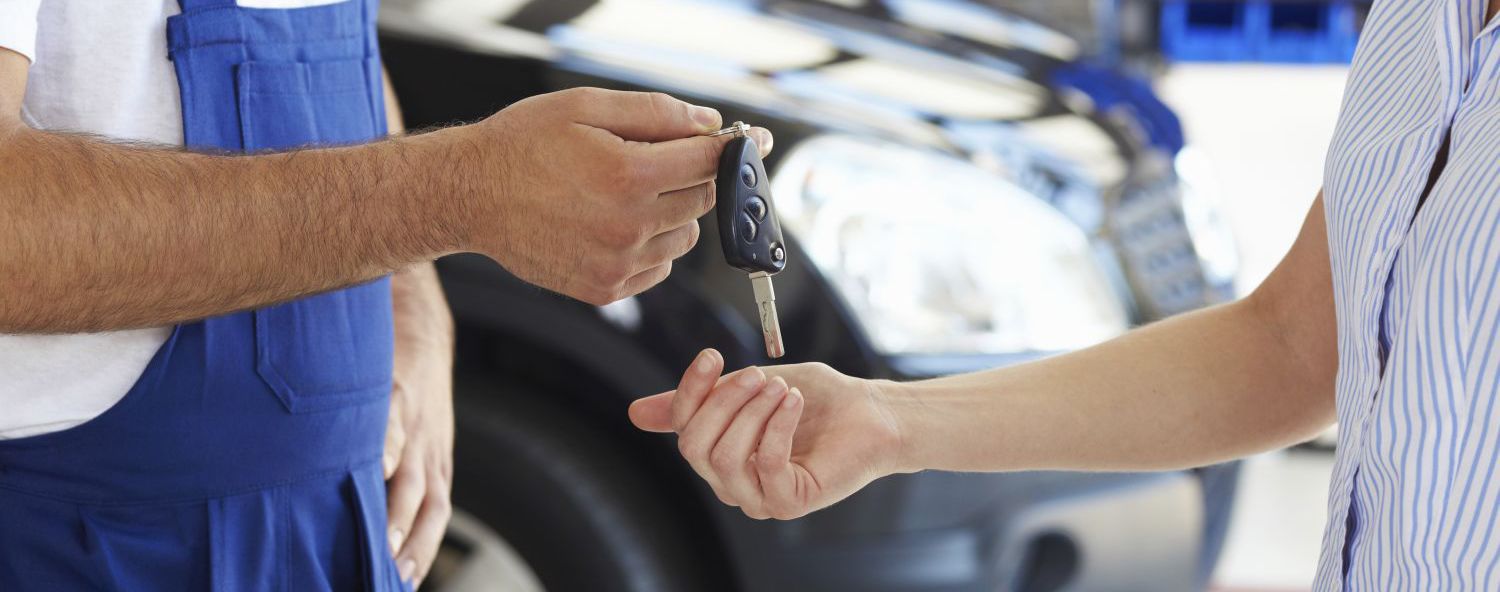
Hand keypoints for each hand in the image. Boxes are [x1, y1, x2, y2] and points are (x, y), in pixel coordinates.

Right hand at [384, 265, 454, 588]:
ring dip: (396, 509)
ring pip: (409, 472)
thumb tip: (368, 528)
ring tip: (380, 541)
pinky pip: (390, 419)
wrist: (419, 326)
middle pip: (426, 506)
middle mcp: (428, 450)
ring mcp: (412, 422)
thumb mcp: (415, 437)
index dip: (421, 553)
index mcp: (433, 467)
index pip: (434, 518)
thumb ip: (396, 479)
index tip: (401, 586)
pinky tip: (374, 465)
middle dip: (409, 545)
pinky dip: (386, 443)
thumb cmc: (406, 395)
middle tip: (389, 577)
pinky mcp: (392, 389)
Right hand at [461, 88, 771, 304]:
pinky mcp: (605, 289)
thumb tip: (710, 123)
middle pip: (703, 199)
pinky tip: (616, 223)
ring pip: (686, 238)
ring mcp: (618, 263)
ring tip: (629, 192)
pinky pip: (659, 268)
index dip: (732, 149)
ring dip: (674, 213)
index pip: (710, 163)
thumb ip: (656, 113)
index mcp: (629, 174)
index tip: (749, 142)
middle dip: (694, 175)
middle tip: (664, 159)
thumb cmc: (522, 145)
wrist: (469, 196)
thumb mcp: (586, 107)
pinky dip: (652, 245)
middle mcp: (629, 224)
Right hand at [628, 349, 905, 520]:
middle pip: (694, 446)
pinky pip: (766, 463)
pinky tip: (794, 402)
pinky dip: (778, 425)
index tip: (712, 354)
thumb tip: (637, 412)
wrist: (870, 413)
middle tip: (756, 375)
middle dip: (723, 402)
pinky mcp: (789, 502)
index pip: (681, 426)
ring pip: (725, 457)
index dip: (691, 390)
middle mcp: (731, 482)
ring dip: (753, 413)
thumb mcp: (749, 390)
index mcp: (717, 455)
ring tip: (780, 389)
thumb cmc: (815, 401)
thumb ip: (699, 400)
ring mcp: (759, 497)